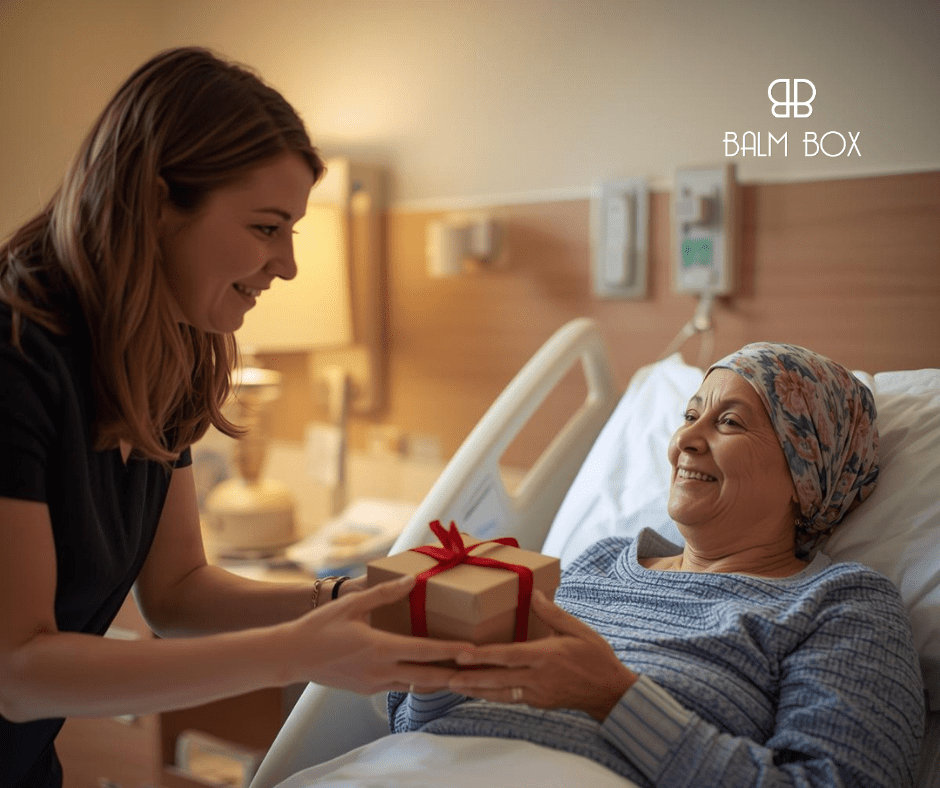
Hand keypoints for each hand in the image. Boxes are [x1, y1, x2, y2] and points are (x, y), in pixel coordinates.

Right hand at [284, 575, 469, 694]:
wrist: (290, 656)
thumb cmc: (319, 627)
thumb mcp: (351, 605)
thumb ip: (384, 594)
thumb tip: (411, 581)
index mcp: (380, 648)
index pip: (425, 652)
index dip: (452, 652)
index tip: (473, 652)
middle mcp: (381, 670)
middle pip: (428, 676)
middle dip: (454, 673)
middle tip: (477, 669)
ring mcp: (374, 684)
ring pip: (415, 684)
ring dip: (436, 679)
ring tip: (458, 672)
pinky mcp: (366, 691)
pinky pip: (398, 686)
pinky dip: (415, 680)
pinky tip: (424, 672)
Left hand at [447, 591, 636, 720]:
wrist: (611, 692)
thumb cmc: (595, 656)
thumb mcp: (579, 630)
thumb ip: (553, 613)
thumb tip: (533, 593)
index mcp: (546, 656)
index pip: (508, 656)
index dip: (483, 657)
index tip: (462, 655)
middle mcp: (539, 677)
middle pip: (498, 679)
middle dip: (471, 678)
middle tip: (446, 676)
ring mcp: (537, 693)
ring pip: (500, 693)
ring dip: (476, 690)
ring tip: (453, 685)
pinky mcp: (538, 702)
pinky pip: (510, 699)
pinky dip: (491, 695)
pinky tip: (477, 691)